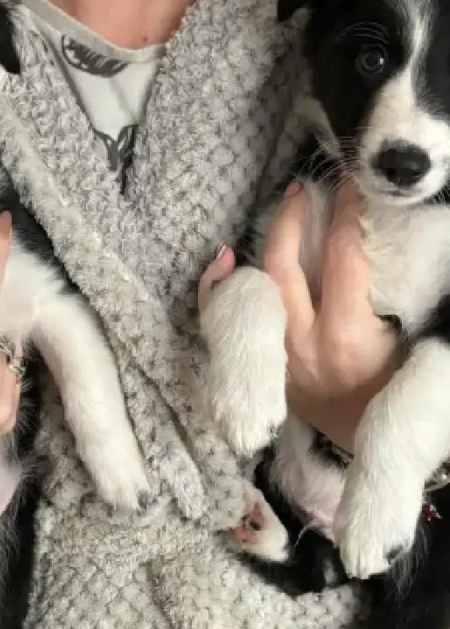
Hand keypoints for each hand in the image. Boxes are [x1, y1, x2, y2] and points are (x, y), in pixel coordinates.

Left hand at [199, 182, 402, 452]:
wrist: (376, 444)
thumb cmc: (401, 387)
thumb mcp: (406, 337)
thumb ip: (384, 289)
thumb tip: (368, 234)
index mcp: (345, 334)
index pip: (341, 254)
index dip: (346, 210)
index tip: (350, 184)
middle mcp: (301, 343)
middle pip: (282, 264)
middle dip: (292, 218)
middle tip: (303, 189)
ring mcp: (276, 358)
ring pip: (252, 289)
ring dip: (263, 245)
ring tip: (279, 212)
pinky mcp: (264, 369)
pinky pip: (230, 324)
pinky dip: (221, 290)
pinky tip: (224, 260)